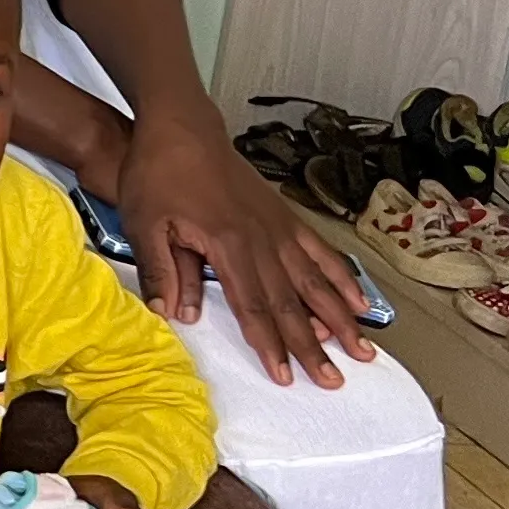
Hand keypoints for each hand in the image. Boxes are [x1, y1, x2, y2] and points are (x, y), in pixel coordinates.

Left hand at [116, 110, 376, 390]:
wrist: (181, 127)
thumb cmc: (158, 174)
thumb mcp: (146, 224)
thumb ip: (162, 271)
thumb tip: (174, 315)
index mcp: (229, 246)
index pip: (254, 307)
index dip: (271, 345)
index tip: (287, 376)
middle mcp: (262, 240)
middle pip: (292, 303)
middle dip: (313, 346)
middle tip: (333, 380)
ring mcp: (278, 227)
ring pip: (316, 282)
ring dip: (340, 318)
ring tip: (362, 349)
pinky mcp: (284, 217)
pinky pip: (320, 253)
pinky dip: (341, 278)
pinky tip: (359, 300)